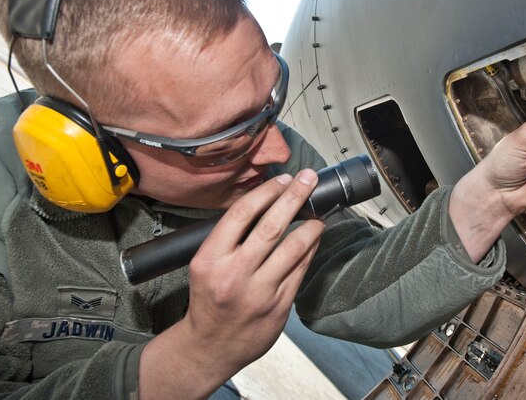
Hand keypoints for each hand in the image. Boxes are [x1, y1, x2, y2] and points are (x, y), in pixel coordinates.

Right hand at [139, 170, 323, 399]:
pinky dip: (310, 249)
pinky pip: (301, 270)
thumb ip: (230, 238)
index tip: (283, 179)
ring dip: (311, 225)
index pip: (241, 214)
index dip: (266, 192)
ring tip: (319, 212)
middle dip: (294, 197)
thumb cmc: (209, 298)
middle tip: (308, 179)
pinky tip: (315, 238)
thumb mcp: (205, 264)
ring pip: (294, 248)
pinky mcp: (279, 306)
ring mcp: (259, 292)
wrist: (210, 346)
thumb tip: (266, 202)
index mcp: (210, 259)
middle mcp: (234, 274)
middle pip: (271, 226)